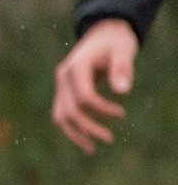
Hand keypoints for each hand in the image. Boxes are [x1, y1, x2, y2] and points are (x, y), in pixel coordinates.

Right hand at [52, 17, 137, 154]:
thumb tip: (122, 91)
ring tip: (91, 150)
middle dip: (89, 127)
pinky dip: (71, 128)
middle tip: (109, 139)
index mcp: (75, 67)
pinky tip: (85, 139)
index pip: (83, 97)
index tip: (121, 113)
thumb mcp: (123, 51)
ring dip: (75, 134)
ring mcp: (60, 85)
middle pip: (70, 110)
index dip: (101, 109)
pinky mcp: (63, 90)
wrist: (103, 34)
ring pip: (60, 115)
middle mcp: (62, 77)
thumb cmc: (115, 43)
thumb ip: (122, 68)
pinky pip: (62, 112)